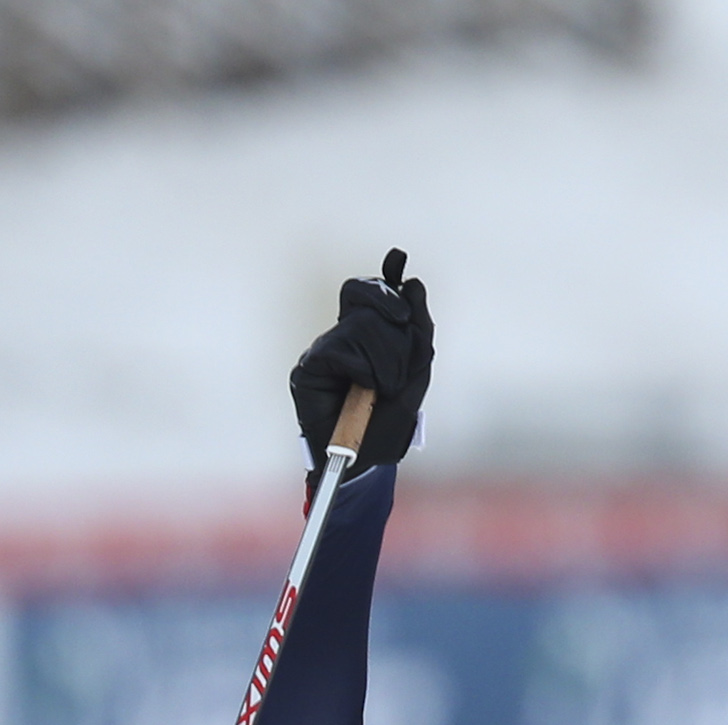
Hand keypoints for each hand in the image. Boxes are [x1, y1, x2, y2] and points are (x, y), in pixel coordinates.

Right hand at [288, 248, 430, 468]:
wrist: (362, 462)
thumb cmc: (385, 426)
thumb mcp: (415, 379)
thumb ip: (419, 335)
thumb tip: (413, 283)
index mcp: (365, 337)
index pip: (371, 293)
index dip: (386, 277)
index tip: (398, 258)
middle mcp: (342, 337)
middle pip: (370, 299)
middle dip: (398, 331)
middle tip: (400, 370)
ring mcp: (324, 350)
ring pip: (361, 326)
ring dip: (386, 361)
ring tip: (384, 390)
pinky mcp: (309, 366)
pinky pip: (342, 349)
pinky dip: (363, 371)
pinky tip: (362, 393)